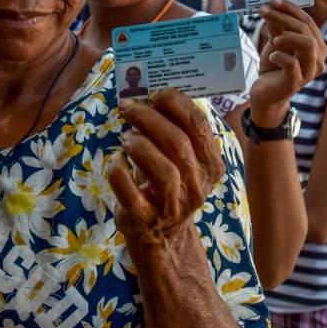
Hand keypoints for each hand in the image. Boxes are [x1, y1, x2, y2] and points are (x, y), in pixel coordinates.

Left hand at [110, 89, 224, 247]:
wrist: (161, 234)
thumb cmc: (168, 183)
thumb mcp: (181, 158)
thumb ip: (174, 129)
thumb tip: (150, 93)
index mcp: (210, 164)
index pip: (198, 124)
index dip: (175, 102)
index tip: (154, 93)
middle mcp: (196, 185)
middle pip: (177, 142)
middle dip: (148, 117)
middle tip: (128, 107)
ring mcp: (172, 205)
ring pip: (162, 170)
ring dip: (138, 144)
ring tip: (126, 137)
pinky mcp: (144, 218)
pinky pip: (130, 191)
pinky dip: (119, 170)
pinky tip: (116, 160)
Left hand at [251, 0, 326, 125]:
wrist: (266, 93)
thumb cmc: (274, 66)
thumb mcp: (275, 42)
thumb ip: (277, 27)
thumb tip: (272, 6)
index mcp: (316, 45)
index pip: (307, 21)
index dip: (291, 9)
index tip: (273, 1)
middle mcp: (319, 57)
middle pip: (306, 30)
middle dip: (284, 17)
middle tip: (264, 10)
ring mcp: (309, 71)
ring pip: (307, 44)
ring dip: (288, 36)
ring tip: (273, 38)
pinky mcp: (296, 82)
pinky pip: (292, 64)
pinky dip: (280, 56)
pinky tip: (272, 56)